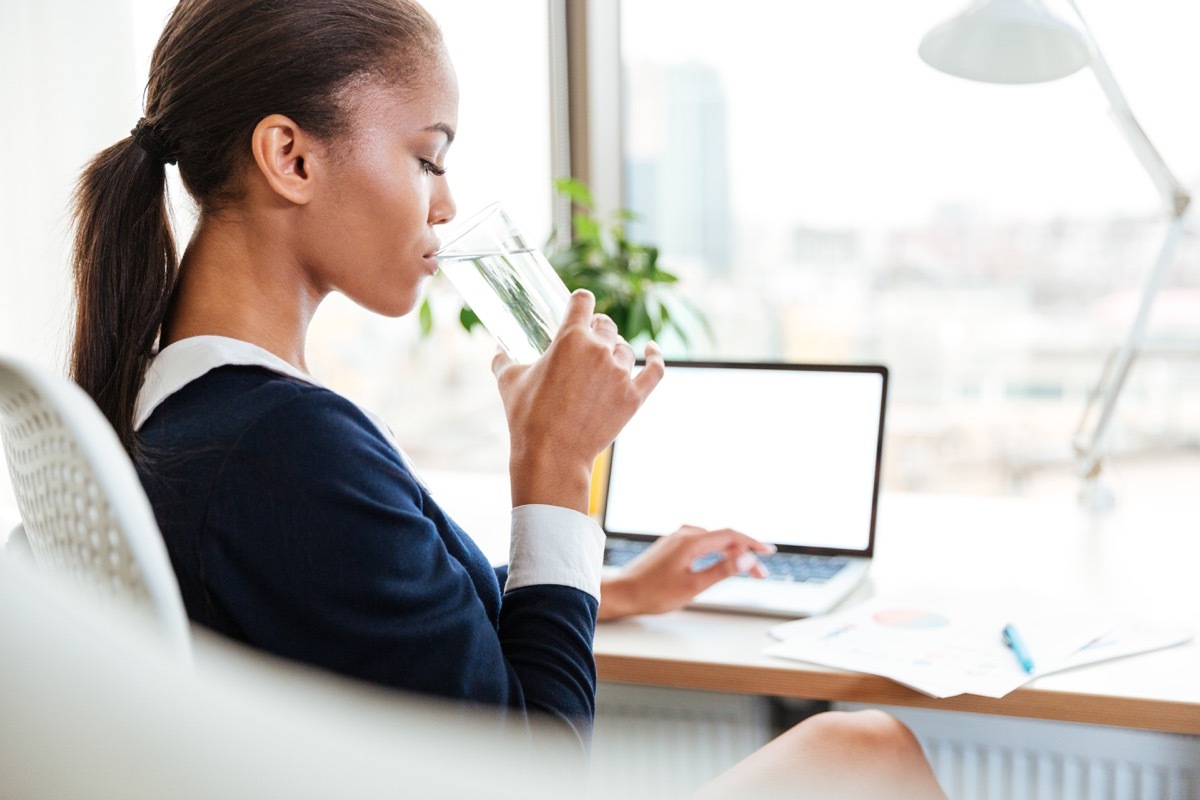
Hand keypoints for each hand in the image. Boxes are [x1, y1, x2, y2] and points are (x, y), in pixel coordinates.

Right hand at [493, 289, 664, 512]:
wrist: (552, 455)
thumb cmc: (527, 417)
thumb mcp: (508, 382)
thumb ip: (502, 359)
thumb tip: (497, 349)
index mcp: (570, 337)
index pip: (582, 301)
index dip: (580, 301)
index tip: (579, 306)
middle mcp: (599, 349)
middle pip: (606, 324)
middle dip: (596, 328)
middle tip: (588, 340)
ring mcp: (620, 373)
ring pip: (625, 348)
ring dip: (616, 350)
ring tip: (604, 361)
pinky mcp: (634, 396)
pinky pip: (654, 369)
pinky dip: (655, 357)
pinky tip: (652, 349)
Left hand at [598, 526, 775, 620]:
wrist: (623, 593)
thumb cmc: (653, 593)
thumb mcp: (693, 586)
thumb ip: (721, 570)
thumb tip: (745, 557)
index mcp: (691, 541)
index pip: (731, 535)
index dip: (753, 543)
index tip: (769, 552)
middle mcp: (684, 534)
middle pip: (723, 538)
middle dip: (744, 553)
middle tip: (760, 573)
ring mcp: (676, 538)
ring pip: (712, 540)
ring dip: (731, 553)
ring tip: (745, 569)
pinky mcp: (671, 546)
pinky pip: (701, 543)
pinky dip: (716, 552)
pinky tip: (720, 560)